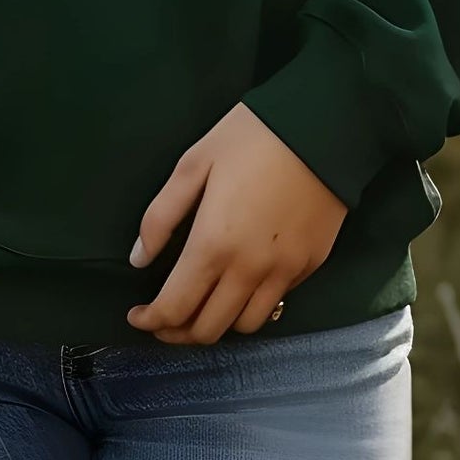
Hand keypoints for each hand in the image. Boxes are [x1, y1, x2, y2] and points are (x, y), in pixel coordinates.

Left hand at [125, 102, 348, 344]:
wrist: (322, 127)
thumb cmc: (250, 138)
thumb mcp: (193, 163)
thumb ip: (161, 216)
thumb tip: (139, 259)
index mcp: (213, 244)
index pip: (176, 308)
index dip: (151, 321)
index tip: (137, 316)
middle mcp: (249, 270)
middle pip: (208, 329)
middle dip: (178, 332)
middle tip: (163, 317)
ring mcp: (284, 273)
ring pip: (244, 326)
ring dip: (217, 323)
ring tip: (203, 303)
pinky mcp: (310, 267)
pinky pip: (275, 303)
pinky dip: (251, 304)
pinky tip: (240, 283)